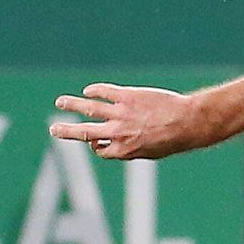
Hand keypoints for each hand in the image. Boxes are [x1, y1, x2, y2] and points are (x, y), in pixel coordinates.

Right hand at [51, 83, 211, 159]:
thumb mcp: (152, 152)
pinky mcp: (128, 97)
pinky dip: (94, 90)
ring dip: (71, 104)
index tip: (96, 141)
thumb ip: (132, 150)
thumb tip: (117, 148)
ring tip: (60, 102)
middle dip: (66, 131)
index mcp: (124, 150)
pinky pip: (105, 92)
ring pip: (88, 108)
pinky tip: (89, 90)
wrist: (190, 122)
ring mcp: (122, 114)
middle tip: (54, 130)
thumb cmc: (175, 139)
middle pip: (84, 132)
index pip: (99, 150)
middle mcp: (119, 133)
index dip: (96, 146)